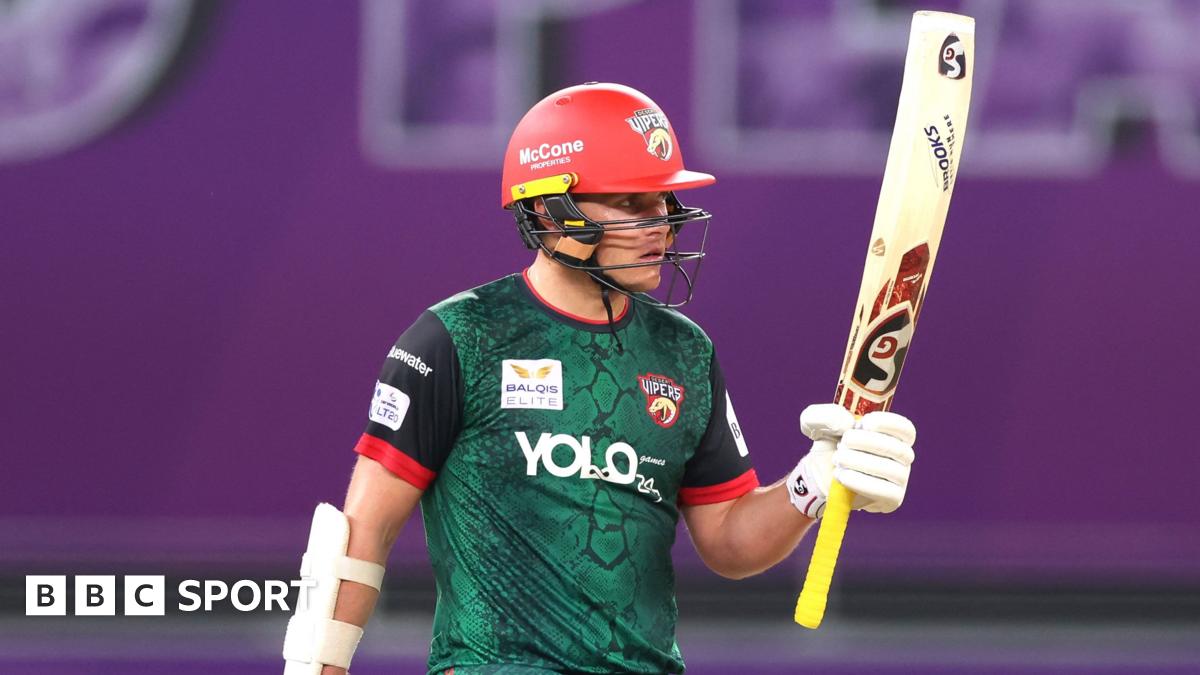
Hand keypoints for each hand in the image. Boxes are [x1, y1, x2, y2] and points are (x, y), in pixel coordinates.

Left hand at [787, 404, 916, 517]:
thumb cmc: (828, 445)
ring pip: (891, 470)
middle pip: (897, 449)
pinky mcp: (892, 498)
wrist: (819, 475)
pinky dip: (861, 482)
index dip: (888, 424)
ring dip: (860, 462)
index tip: (864, 423)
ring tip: (838, 460)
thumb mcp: (817, 423)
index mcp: (893, 434)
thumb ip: (827, 415)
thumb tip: (846, 422)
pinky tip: (841, 476)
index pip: (905, 429)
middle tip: (842, 444)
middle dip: (866, 443)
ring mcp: (899, 478)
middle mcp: (902, 456)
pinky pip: (886, 492)